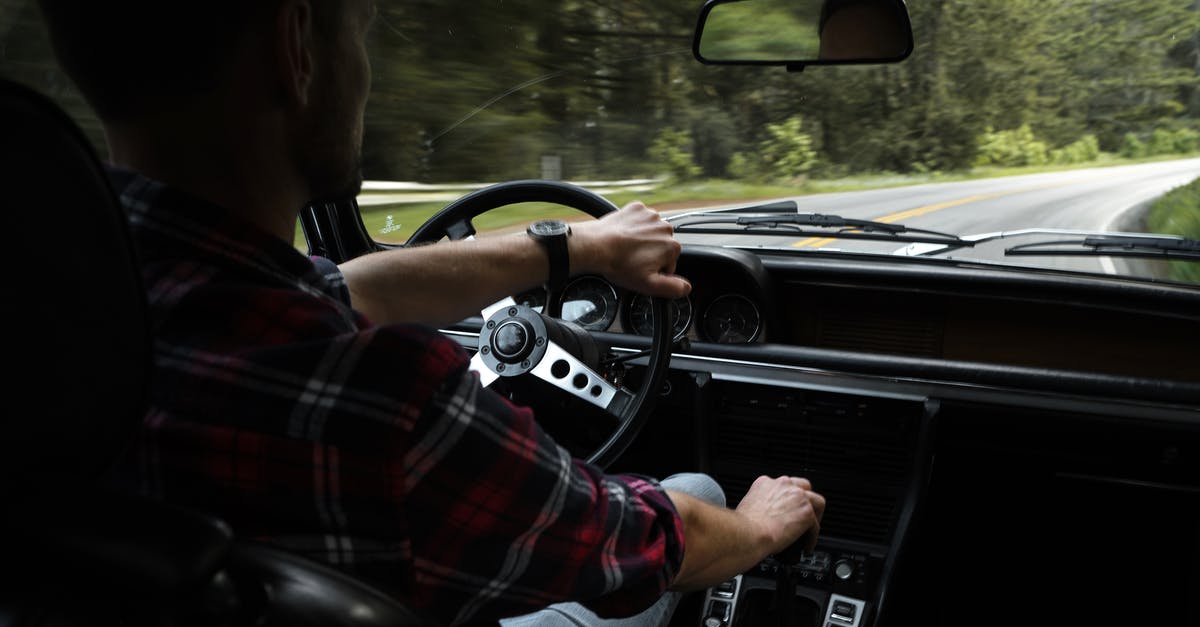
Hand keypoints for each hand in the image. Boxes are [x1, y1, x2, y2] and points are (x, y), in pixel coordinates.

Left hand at [571, 201, 691, 298]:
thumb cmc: (620, 264)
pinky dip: (634, 226)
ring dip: (642, 239)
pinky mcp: (636, 208)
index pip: (669, 263)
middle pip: (661, 246)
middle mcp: (665, 227)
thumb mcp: (649, 285)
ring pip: (651, 232)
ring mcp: (650, 215)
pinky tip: (623, 235)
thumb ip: (672, 288)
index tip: (641, 271)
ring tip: (626, 248)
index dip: (655, 270)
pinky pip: (640, 219)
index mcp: (671, 247)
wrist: (596, 246)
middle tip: (632, 260)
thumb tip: (687, 288)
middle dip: (650, 253)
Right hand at [734, 475, 824, 553]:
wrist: (747, 535)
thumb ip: (760, 506)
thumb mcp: (747, 507)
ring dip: (814, 517)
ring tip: (809, 531)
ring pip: (817, 502)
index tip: (787, 511)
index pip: (783, 486)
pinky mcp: (806, 511)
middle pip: (803, 487)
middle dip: (805, 502)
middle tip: (800, 518)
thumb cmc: (743, 528)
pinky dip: (812, 538)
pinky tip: (806, 546)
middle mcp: (782, 485)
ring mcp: (797, 496)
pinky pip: (816, 526)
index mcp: (765, 483)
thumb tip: (764, 518)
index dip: (787, 499)